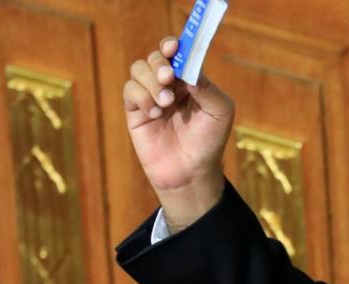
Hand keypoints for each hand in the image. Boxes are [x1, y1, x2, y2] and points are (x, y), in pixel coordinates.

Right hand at [122, 36, 232, 229]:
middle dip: (160, 64)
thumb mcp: (219, 112)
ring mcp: (151, 95)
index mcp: (191, 80)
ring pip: (139, 69)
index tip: (173, 47)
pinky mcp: (136, 110)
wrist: (191, 172)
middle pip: (156, 57)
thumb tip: (188, 67)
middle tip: (168, 78)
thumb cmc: (209, 142)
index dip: (173, 45)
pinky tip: (155, 113)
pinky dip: (141, 97)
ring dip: (151, 82)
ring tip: (165, 103)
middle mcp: (170, 84)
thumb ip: (206, 87)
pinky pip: (130, 90)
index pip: (178, 53)